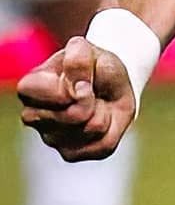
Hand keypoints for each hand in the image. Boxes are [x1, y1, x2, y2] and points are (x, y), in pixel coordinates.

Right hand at [17, 36, 135, 161]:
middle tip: (92, 90)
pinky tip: (102, 117)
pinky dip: (113, 126)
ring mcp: (51, 139)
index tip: (84, 78)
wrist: (110, 84)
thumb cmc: (94, 67)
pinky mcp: (72, 153)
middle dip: (92, 98)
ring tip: (97, 102)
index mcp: (31, 88)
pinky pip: (103, 144)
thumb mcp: (90, 51)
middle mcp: (34, 117)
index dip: (75, 83)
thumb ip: (79, 58)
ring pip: (91, 128)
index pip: (49, 93)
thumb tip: (77, 87)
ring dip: (104, 109)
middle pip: (73, 115)